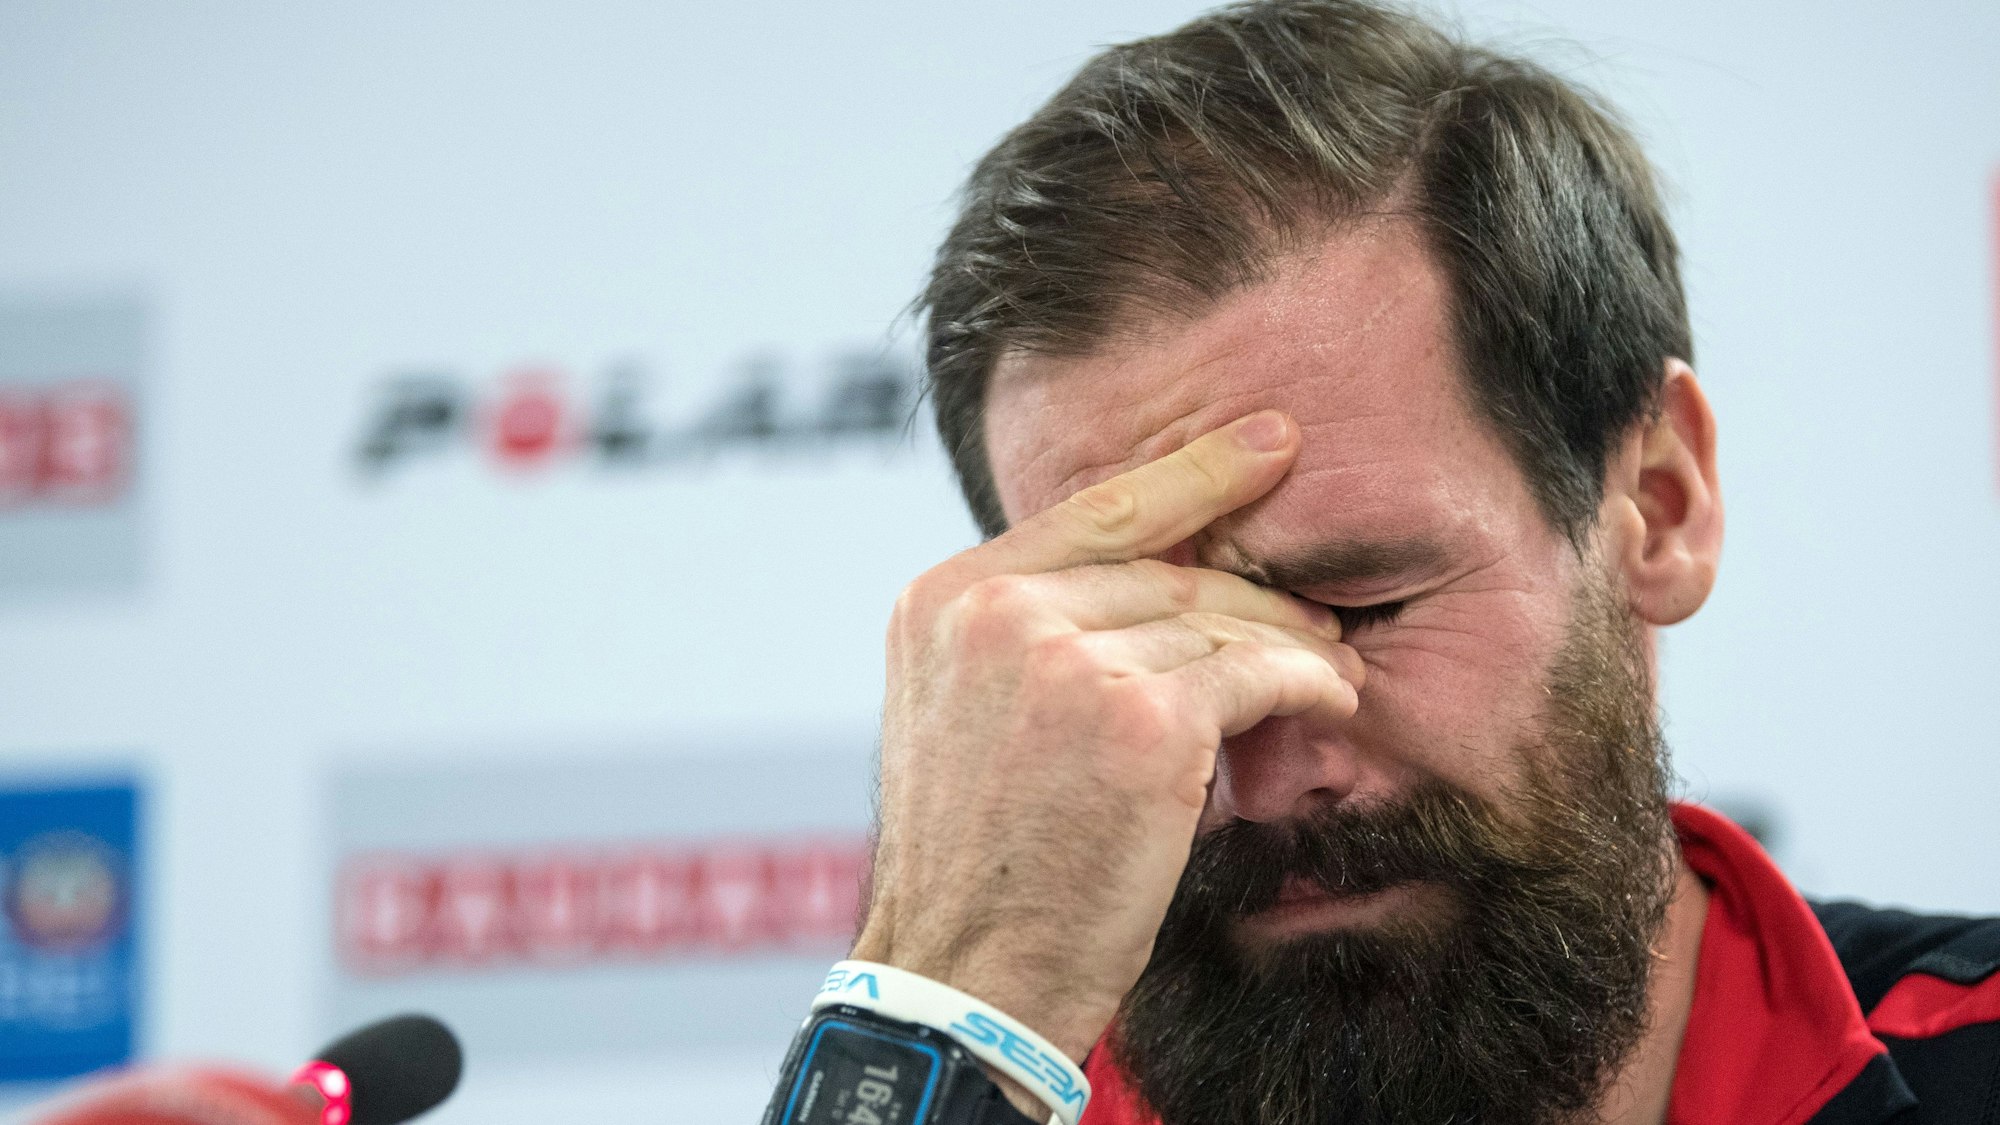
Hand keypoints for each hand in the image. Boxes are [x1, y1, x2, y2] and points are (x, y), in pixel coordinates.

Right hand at [854, 410, 1363, 1096]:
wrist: (963, 970)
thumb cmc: (976, 860)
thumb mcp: (960, 713)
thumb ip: (1025, 636)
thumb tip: (1145, 588)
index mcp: (946, 600)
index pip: (1094, 512)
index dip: (1193, 475)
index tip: (1268, 443)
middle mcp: (998, 615)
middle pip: (1162, 571)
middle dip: (1249, 593)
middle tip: (1314, 609)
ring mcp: (1065, 663)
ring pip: (1214, 622)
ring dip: (1285, 642)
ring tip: (1329, 663)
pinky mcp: (1140, 724)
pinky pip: (1253, 674)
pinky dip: (1305, 682)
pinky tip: (1333, 695)